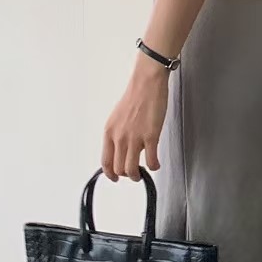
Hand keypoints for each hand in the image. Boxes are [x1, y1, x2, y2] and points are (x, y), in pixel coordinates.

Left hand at [102, 58, 168, 181]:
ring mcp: (134, 138)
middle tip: (135, 173)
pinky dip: (154, 166)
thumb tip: (124, 148)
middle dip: (127, 174)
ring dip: (138, 175)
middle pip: (119, 168)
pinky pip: (151, 161)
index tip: (116, 178)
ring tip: (144, 172)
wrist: (147, 83)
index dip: (110, 174)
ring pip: (132, 169)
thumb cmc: (135, 96)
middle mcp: (119, 137)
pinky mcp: (151, 136)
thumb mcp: (118, 117)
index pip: (105, 161)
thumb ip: (118, 133)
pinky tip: (156, 164)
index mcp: (109, 132)